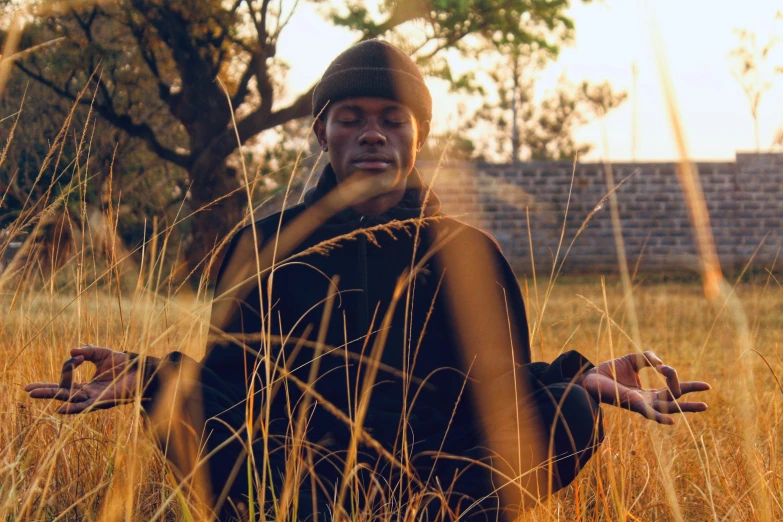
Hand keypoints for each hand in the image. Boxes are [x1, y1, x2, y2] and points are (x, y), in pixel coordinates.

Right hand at [24, 346, 138, 413]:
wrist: (142, 370)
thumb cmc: (124, 364)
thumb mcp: (103, 354)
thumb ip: (88, 352)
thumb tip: (73, 352)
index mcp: (86, 386)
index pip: (66, 380)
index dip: (67, 368)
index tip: (76, 358)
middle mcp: (87, 394)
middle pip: (61, 393)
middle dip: (44, 391)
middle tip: (27, 389)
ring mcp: (93, 399)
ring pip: (68, 399)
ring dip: (52, 396)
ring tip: (34, 394)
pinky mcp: (102, 402)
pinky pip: (85, 407)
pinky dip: (72, 407)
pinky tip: (60, 407)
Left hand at [580, 350, 710, 424]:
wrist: (590, 378)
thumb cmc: (610, 371)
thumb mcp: (633, 359)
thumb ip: (648, 358)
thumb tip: (661, 363)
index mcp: (649, 393)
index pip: (672, 388)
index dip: (674, 376)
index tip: (663, 366)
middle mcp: (648, 401)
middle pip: (675, 401)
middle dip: (691, 399)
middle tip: (708, 396)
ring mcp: (643, 404)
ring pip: (668, 408)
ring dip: (686, 407)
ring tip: (704, 406)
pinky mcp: (634, 404)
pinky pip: (650, 414)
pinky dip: (661, 417)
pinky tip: (672, 421)